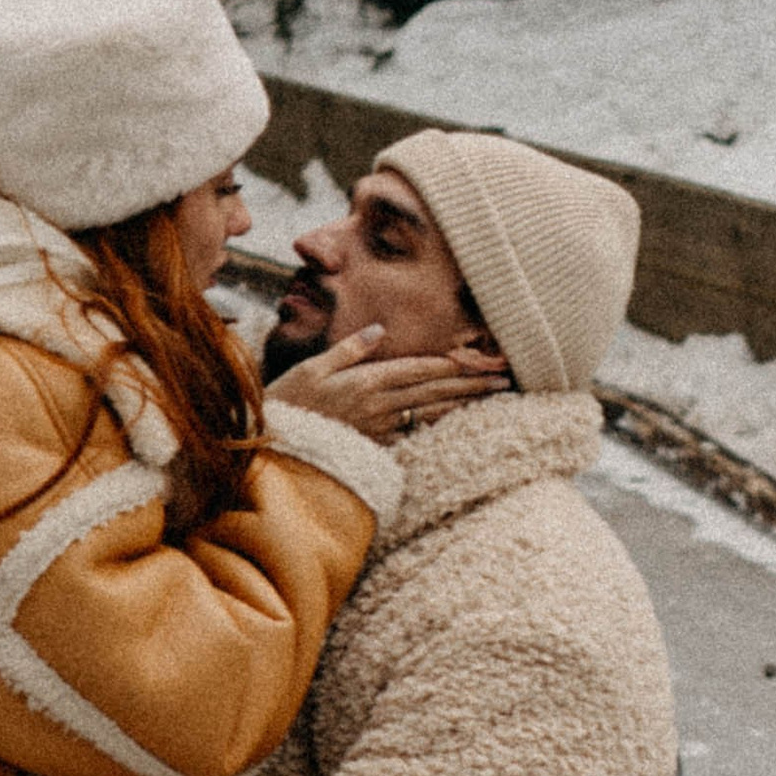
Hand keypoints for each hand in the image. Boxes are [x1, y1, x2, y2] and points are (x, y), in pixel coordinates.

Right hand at [273, 322, 511, 441]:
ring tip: (490, 398)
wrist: (273, 444)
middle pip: (433, 392)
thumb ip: (350, 349)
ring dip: (462, 405)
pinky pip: (414, 436)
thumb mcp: (313, 367)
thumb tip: (380, 329)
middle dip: (470, 385)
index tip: (479, 359)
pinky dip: (437, 428)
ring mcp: (380, 429)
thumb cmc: (289, 400)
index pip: (419, 370)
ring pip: (430, 414)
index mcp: (366, 382)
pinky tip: (457, 423)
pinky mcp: (376, 446)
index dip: (452, 364)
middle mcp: (379, 406)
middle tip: (502, 379)